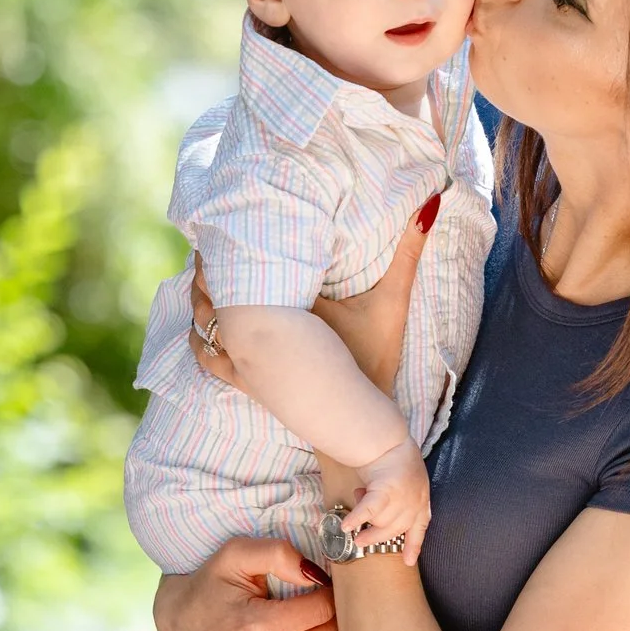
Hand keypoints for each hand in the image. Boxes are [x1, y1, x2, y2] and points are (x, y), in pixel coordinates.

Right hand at [151, 536, 351, 630]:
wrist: (178, 624)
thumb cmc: (210, 584)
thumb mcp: (234, 554)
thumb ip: (276, 553)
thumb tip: (317, 575)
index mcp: (254, 628)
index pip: (322, 610)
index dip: (331, 592)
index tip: (324, 583)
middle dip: (338, 618)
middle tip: (332, 604)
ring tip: (327, 626)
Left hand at [191, 198, 434, 394]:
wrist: (359, 424)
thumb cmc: (374, 361)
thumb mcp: (392, 304)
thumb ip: (408, 255)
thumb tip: (430, 206)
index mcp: (283, 312)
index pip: (245, 270)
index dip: (231, 243)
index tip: (225, 218)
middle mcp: (256, 337)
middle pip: (215, 292)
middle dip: (209, 264)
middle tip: (208, 233)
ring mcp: (245, 361)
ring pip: (203, 320)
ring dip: (199, 294)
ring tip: (200, 265)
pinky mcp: (244, 378)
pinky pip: (206, 351)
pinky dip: (199, 327)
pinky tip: (200, 310)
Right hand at [343, 439, 429, 565]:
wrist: (388, 440)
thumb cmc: (394, 456)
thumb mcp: (406, 482)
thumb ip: (399, 500)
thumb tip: (377, 518)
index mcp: (422, 500)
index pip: (420, 527)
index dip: (414, 546)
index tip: (409, 561)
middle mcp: (415, 502)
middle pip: (395, 530)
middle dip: (376, 537)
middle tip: (360, 540)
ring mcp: (402, 498)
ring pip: (380, 522)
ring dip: (365, 517)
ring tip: (356, 503)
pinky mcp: (385, 490)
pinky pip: (369, 511)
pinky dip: (356, 519)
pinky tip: (345, 526)